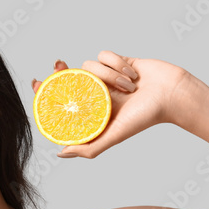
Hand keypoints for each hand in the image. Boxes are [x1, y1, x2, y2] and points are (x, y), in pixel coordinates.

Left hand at [31, 52, 201, 157]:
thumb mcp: (114, 136)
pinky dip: (117, 64)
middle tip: (58, 67)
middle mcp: (97, 92)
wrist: (172, 95)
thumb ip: (89, 148)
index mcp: (93, 109)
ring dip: (109, 75)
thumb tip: (60, 153)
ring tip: (129, 88)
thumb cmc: (145, 118)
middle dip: (61, 71)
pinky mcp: (117, 61)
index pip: (64, 99)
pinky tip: (132, 75)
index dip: (47, 91)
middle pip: (70, 77)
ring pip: (90, 65)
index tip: (36, 83)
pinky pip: (104, 54)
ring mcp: (107, 76)